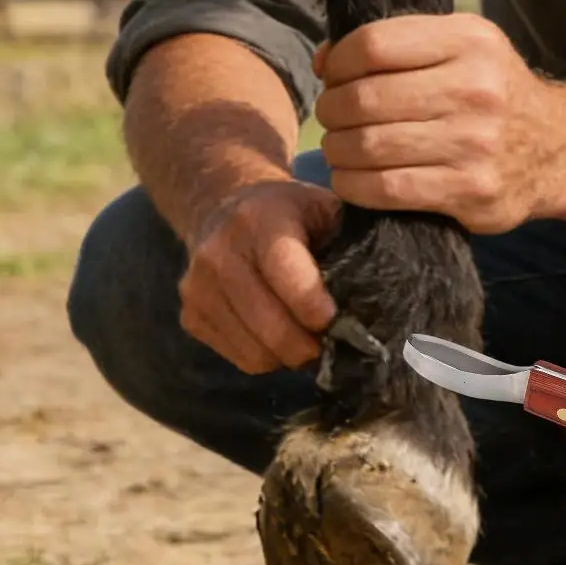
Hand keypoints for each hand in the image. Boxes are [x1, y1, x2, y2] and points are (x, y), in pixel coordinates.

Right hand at [178, 179, 339, 373]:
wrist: (222, 206)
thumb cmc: (290, 211)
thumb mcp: (322, 207)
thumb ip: (346, 241)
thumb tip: (376, 296)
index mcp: (260, 219)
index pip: (283, 270)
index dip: (311, 303)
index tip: (334, 320)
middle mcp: (219, 252)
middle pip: (268, 323)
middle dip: (307, 345)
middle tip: (332, 342)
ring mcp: (197, 288)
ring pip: (254, 351)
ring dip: (288, 356)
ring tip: (308, 339)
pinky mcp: (189, 315)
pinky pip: (238, 357)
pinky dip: (266, 356)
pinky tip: (279, 334)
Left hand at [314, 13, 565, 232]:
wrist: (559, 148)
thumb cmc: (493, 92)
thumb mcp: (462, 47)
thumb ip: (398, 44)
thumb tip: (324, 61)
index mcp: (471, 42)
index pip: (374, 45)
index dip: (339, 63)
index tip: (334, 76)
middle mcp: (476, 89)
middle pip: (364, 98)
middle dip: (332, 110)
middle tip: (334, 117)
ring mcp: (475, 144)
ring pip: (367, 146)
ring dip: (337, 149)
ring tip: (343, 147)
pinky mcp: (471, 191)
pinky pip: (386, 189)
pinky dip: (353, 184)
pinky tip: (355, 177)